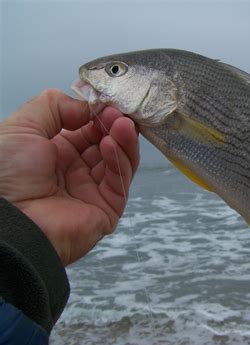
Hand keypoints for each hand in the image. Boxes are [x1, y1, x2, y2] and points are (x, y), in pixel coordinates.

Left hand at [0, 89, 138, 264]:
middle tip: (119, 112)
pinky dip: (120, 160)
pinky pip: (119, 181)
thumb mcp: (23, 126)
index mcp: (55, 153)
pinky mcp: (108, 208)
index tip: (108, 103)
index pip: (88, 130)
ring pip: (118, 161)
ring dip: (122, 140)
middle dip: (114, 125)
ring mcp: (93, 190)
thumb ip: (55, 106)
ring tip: (122, 124)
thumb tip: (89, 107)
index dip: (99, 115)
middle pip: (107, 144)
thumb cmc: (8, 173)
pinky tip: (111, 144)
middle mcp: (76, 170)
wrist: (9, 220)